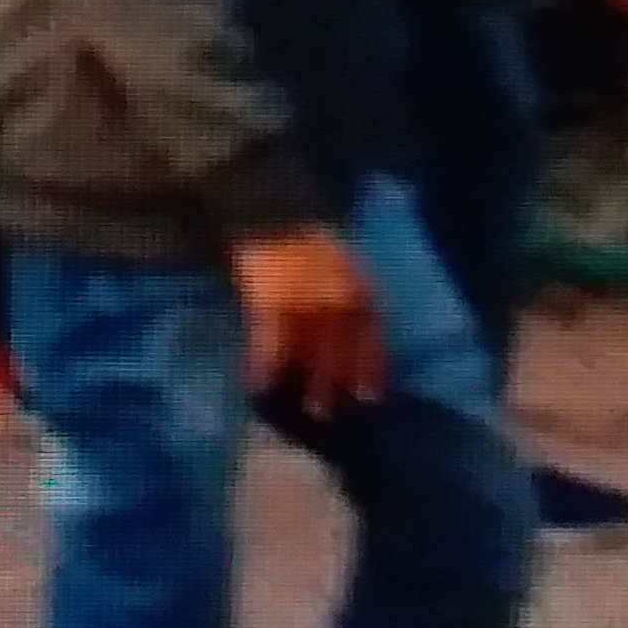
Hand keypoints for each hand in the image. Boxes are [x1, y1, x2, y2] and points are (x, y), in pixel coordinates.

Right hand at [232, 227, 386, 414]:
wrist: (273, 212)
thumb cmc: (306, 237)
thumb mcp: (342, 265)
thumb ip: (347, 296)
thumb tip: (342, 335)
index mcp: (360, 290)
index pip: (371, 338)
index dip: (370, 369)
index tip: (368, 398)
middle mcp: (340, 303)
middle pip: (341, 353)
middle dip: (336, 384)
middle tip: (329, 416)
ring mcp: (306, 306)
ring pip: (309, 355)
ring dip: (304, 384)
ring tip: (298, 412)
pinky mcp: (272, 306)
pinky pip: (270, 346)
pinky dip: (264, 368)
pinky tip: (257, 386)